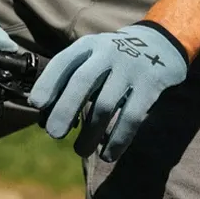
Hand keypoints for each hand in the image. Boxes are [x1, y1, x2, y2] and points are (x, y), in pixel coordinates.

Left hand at [26, 22, 189, 161]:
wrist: (162, 43)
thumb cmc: (113, 59)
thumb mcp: (92, 58)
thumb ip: (72, 79)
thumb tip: (44, 114)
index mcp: (88, 46)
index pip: (63, 62)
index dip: (48, 83)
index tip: (36, 105)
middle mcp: (108, 53)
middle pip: (83, 81)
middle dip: (65, 109)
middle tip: (54, 134)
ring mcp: (131, 68)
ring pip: (105, 104)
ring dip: (91, 132)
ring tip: (80, 150)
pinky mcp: (151, 85)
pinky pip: (131, 116)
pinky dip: (118, 139)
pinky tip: (108, 155)